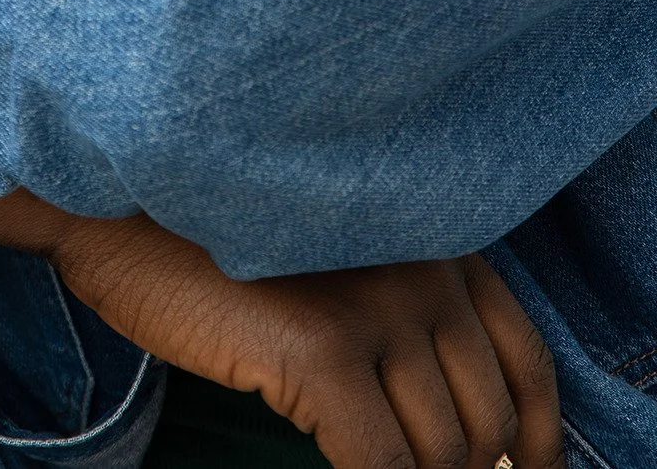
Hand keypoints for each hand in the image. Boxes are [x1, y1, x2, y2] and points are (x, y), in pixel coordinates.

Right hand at [50, 215, 562, 468]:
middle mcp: (425, 263)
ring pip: (440, 453)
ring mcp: (379, 303)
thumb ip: (408, 321)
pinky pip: (380, 468)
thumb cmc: (222, 249)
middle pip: (488, 418)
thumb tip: (473, 440)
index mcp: (437, 237)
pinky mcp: (324, 347)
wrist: (120, 213)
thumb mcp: (340, 265)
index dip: (535, 440)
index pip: (527, 359)